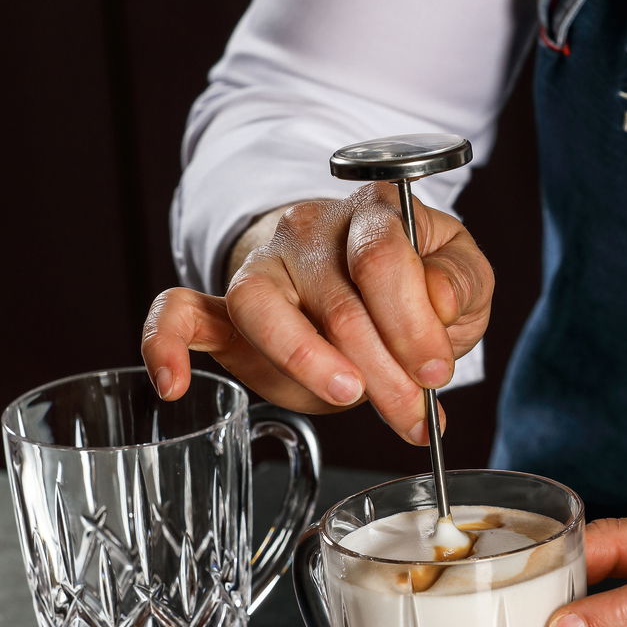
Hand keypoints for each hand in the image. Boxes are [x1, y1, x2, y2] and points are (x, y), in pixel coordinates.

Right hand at [141, 187, 492, 441]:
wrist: (367, 287)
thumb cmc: (417, 279)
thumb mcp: (461, 275)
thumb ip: (460, 282)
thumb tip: (438, 298)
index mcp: (373, 211)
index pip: (382, 260)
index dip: (411, 324)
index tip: (435, 373)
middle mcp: (309, 229)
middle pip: (337, 303)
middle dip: (382, 372)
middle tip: (412, 415)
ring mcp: (263, 267)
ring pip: (262, 310)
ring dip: (306, 361)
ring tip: (344, 394)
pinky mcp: (226, 307)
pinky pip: (179, 312)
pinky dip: (165, 344)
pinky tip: (174, 385)